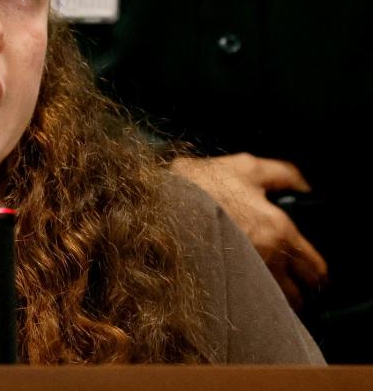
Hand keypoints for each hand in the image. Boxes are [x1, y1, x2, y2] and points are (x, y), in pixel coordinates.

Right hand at [171, 153, 327, 309]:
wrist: (157, 202)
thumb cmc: (201, 184)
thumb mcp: (245, 167)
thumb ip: (283, 174)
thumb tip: (306, 188)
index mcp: (278, 231)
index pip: (315, 268)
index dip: (314, 270)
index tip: (309, 271)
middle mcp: (265, 260)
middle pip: (298, 295)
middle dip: (297, 290)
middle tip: (289, 282)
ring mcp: (240, 276)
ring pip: (272, 305)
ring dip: (272, 300)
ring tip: (263, 288)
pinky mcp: (216, 285)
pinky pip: (245, 305)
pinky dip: (248, 302)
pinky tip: (241, 291)